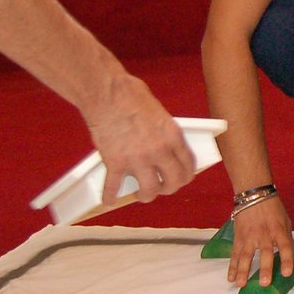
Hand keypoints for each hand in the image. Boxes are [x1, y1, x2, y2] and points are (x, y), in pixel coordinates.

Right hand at [85, 74, 195, 202]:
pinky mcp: (115, 163)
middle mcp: (159, 151)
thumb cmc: (130, 94)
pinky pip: (113, 187)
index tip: (180, 177)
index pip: (188, 165)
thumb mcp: (159, 111)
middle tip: (162, 187)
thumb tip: (164, 140)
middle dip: (168, 188)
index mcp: (173, 136)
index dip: (185, 175)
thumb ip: (164, 131)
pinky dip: (110, 196)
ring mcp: (137, 160)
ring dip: (145, 194)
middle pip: (173, 182)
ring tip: (140, 192)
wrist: (106, 93)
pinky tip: (109, 200)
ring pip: (149, 190)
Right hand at [228, 196, 293, 285]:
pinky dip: (232, 266)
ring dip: (243, 271)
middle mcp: (264, 234)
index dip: (286, 260)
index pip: (285, 246)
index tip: (286, 273)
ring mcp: (249, 236)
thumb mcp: (285, 221)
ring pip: (245, 255)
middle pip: (265, 253)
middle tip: (264, 283)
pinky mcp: (238, 237)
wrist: (254, 194)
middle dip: (264, 268)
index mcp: (279, 230)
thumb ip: (286, 238)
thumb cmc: (273, 209)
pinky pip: (235, 254)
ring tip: (241, 284)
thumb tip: (288, 255)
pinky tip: (231, 278)